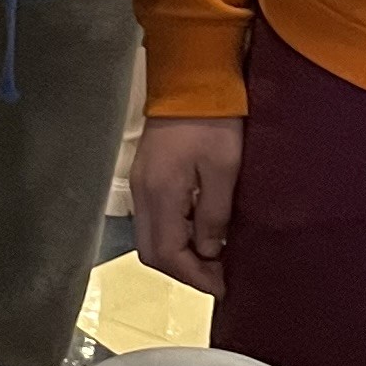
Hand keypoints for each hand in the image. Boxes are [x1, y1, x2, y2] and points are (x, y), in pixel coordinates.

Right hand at [130, 117, 241, 295]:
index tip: (222, 286)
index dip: (194, 276)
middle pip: (153, 253)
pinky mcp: (147, 175)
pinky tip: (201, 232)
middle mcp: (143, 193)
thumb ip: (214, 215)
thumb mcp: (224, 169)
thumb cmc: (214, 119)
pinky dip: (176, 235)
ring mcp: (141, 184)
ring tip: (215, 259)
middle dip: (185, 271)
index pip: (167, 254)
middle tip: (219, 277)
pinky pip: (156, 219)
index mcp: (160, 193)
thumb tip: (210, 252)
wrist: (192, 78)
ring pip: (152, 238)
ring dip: (180, 255)